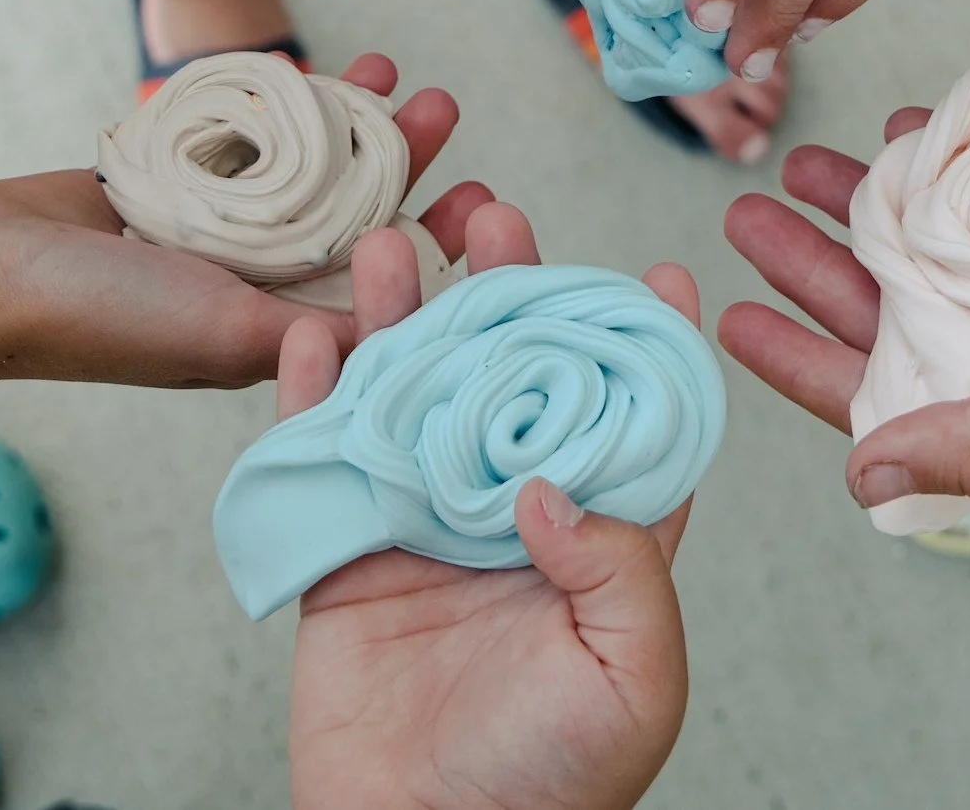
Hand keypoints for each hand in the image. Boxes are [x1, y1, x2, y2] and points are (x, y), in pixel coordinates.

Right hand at [0, 53, 494, 387]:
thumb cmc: (99, 320)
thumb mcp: (229, 333)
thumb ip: (323, 329)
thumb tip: (421, 331)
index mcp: (274, 338)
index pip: (383, 294)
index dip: (440, 249)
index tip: (486, 195)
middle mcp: (248, 289)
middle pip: (352, 220)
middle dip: (406, 165)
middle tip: (446, 110)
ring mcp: (206, 234)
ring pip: (300, 172)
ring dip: (349, 124)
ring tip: (393, 74)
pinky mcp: (165, 186)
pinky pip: (237, 140)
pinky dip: (277, 107)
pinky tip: (313, 69)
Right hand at [285, 205, 696, 809]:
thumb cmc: (554, 783)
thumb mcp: (634, 676)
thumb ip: (623, 570)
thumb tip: (556, 483)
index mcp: (605, 539)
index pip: (636, 421)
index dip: (646, 345)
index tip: (658, 271)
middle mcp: (518, 513)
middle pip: (515, 376)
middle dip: (511, 292)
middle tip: (499, 216)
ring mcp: (428, 523)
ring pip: (417, 391)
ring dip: (404, 314)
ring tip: (396, 234)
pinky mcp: (349, 549)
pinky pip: (327, 452)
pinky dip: (311, 391)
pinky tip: (311, 328)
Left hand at [718, 106, 969, 508]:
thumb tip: (857, 475)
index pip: (882, 394)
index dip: (799, 357)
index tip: (724, 309)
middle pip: (896, 306)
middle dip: (816, 261)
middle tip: (743, 207)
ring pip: (944, 239)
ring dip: (875, 200)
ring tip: (805, 157)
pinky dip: (961, 155)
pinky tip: (912, 124)